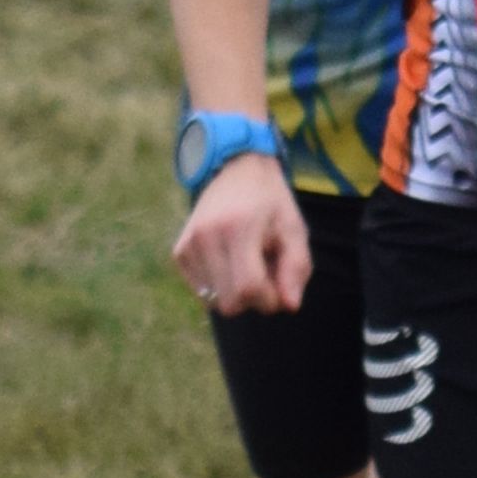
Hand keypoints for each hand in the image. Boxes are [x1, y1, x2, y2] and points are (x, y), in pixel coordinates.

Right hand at [169, 155, 313, 316]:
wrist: (237, 171)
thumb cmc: (271, 204)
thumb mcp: (294, 229)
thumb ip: (297, 267)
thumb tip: (290, 306)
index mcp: (238, 228)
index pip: (248, 289)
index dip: (269, 299)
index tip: (280, 283)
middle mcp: (206, 237)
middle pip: (229, 304)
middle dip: (253, 300)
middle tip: (264, 273)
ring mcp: (188, 245)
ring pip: (214, 302)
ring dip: (236, 294)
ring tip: (246, 264)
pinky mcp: (179, 252)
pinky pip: (202, 292)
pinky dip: (220, 287)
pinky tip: (230, 263)